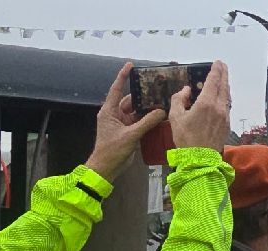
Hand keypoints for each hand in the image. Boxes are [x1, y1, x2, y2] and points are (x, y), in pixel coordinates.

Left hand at [87, 62, 168, 180]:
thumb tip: (161, 111)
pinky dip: (148, 119)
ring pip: (136, 111)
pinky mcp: (128, 132)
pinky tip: (159, 116)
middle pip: (130, 100)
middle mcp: (115, 114)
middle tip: (156, 87)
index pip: (116, 89)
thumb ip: (147, 122)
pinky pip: (139, 121)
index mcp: (109, 111)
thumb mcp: (130, 135)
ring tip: (161, 100)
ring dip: (147, 108)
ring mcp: (121, 123)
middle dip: (142, 95)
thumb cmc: (112, 150)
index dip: (122, 76)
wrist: (106, 168)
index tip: (130, 65)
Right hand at [169, 61, 230, 152]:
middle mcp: (219, 107)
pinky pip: (227, 106)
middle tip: (222, 65)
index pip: (213, 81)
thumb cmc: (185, 138)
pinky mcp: (227, 124)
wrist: (200, 159)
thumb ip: (179, 100)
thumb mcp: (175, 117)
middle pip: (223, 86)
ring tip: (222, 79)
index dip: (216, 70)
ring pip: (227, 96)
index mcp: (206, 103)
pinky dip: (225, 97)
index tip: (217, 63)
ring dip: (225, 85)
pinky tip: (221, 97)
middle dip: (223, 74)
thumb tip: (187, 90)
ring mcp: (225, 116)